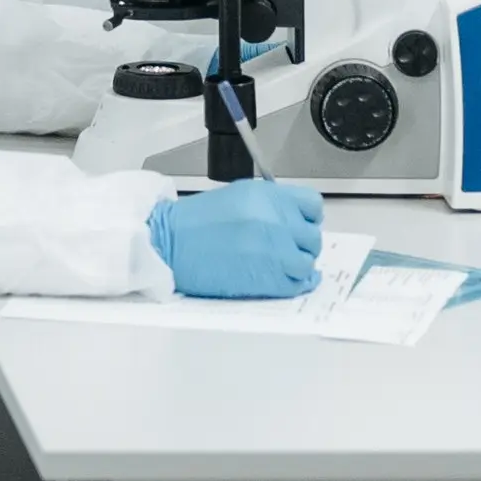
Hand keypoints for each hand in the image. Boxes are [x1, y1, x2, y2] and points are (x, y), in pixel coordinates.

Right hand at [150, 177, 326, 300]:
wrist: (167, 243)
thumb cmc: (193, 223)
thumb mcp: (236, 197)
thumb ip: (269, 206)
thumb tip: (292, 222)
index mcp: (267, 197)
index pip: (313, 206)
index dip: (307, 218)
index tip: (300, 225)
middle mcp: (275, 221)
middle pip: (312, 237)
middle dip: (301, 244)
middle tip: (287, 248)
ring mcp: (274, 251)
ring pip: (307, 262)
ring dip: (297, 265)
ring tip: (281, 265)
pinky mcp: (267, 278)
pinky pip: (297, 284)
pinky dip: (296, 284)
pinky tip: (288, 280)